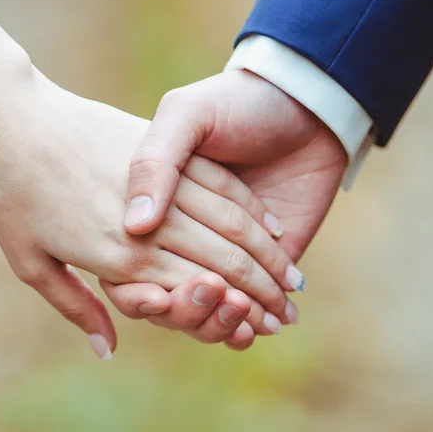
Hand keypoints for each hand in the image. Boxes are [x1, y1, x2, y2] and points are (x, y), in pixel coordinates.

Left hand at [0, 67, 297, 357]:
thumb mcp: (30, 262)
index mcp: (115, 256)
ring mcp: (157, 184)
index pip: (191, 290)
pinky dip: (250, 210)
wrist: (6, 117)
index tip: (261, 325)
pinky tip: (273, 228)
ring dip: (267, 255)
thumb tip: (109, 351)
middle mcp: (145, 225)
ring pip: (229, 226)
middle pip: (220, 262)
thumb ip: (77, 307)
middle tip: (290, 310)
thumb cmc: (9, 195)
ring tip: (294, 278)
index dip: (232, 310)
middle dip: (261, 290)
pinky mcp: (161, 150)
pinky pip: (220, 185)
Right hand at [106, 70, 346, 330]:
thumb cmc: (237, 104)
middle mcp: (180, 241)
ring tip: (240, 315)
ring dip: (219, 323)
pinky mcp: (261, 269)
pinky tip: (256, 327)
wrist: (303, 105)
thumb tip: (137, 226)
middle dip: (189, 311)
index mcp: (151, 213)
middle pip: (170, 300)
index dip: (138, 295)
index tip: (155, 299)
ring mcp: (221, 258)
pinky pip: (246, 310)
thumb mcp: (186, 116)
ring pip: (207, 312)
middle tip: (213, 296)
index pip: (130, 273)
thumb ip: (155, 161)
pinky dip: (248, 324)